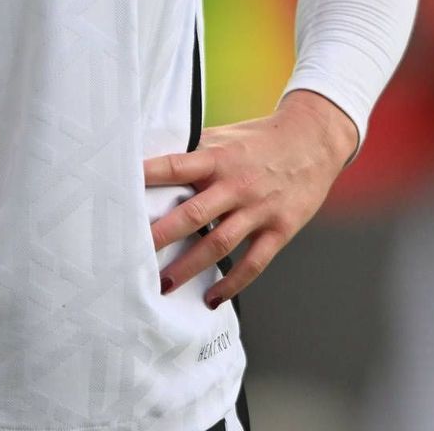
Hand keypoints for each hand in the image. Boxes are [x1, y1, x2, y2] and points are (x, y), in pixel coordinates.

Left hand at [144, 91, 357, 307]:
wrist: (312, 140)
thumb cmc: (260, 138)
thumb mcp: (225, 137)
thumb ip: (195, 151)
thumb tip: (154, 161)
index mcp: (217, 157)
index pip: (176, 166)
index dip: (148, 176)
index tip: (120, 189)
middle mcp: (236, 184)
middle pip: (193, 213)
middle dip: (162, 235)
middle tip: (133, 254)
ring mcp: (259, 209)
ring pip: (219, 243)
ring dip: (190, 267)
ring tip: (164, 284)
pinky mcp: (280, 228)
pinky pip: (254, 262)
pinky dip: (233, 282)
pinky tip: (212, 297)